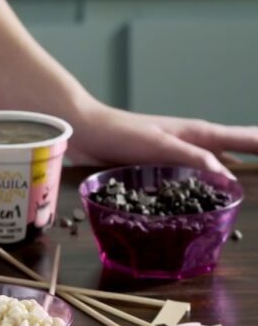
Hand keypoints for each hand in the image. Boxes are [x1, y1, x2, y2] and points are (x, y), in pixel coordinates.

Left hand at [68, 101, 257, 179]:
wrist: (85, 130)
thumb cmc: (120, 133)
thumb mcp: (159, 145)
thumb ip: (192, 158)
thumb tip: (227, 177)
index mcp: (201, 134)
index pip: (249, 139)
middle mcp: (197, 143)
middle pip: (242, 148)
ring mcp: (182, 155)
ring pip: (222, 164)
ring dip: (242, 169)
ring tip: (253, 177)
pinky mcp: (166, 166)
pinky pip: (198, 176)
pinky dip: (213, 183)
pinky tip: (215, 196)